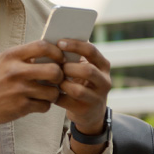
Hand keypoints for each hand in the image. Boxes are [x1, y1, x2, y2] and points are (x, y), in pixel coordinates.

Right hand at [0, 41, 65, 142]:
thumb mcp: (1, 62)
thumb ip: (21, 55)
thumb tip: (47, 50)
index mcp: (11, 56)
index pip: (42, 46)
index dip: (56, 52)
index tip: (58, 59)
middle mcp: (15, 71)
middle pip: (54, 70)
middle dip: (60, 75)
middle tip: (56, 79)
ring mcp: (19, 90)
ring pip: (53, 91)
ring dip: (53, 94)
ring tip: (46, 93)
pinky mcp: (21, 107)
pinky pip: (45, 105)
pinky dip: (43, 105)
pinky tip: (36, 103)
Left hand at [54, 39, 111, 153]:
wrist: (90, 112)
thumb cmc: (80, 82)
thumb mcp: (82, 68)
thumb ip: (73, 56)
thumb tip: (50, 41)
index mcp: (103, 65)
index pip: (91, 50)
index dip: (74, 45)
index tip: (59, 42)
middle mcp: (104, 81)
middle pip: (87, 70)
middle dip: (68, 68)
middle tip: (57, 67)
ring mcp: (97, 98)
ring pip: (77, 89)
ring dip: (61, 84)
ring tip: (54, 81)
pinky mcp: (85, 110)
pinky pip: (66, 102)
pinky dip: (55, 95)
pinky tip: (49, 91)